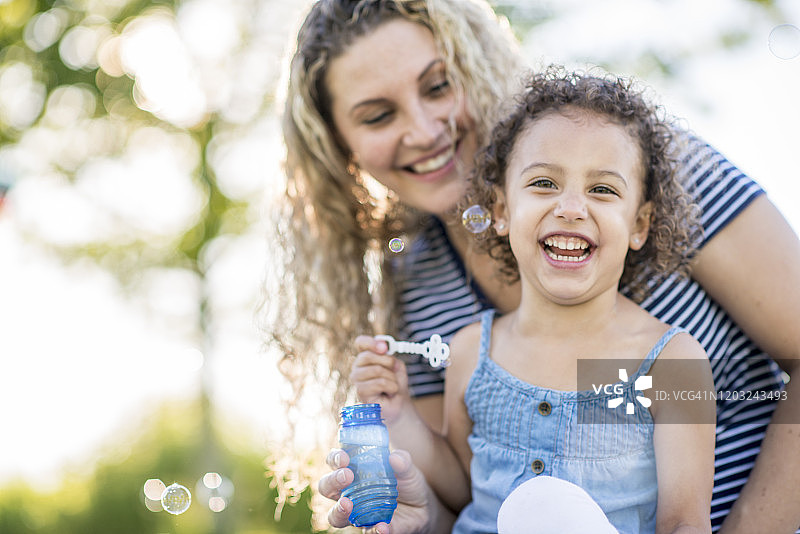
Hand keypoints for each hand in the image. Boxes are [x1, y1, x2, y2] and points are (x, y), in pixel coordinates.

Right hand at [320, 448, 434, 533]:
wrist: (422, 508)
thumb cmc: (407, 483)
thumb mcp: (408, 470)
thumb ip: (403, 463)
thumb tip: (395, 458)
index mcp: (354, 472)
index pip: (334, 463)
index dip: (334, 459)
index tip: (343, 457)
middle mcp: (349, 493)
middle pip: (327, 488)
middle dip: (332, 481)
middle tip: (346, 476)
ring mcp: (357, 514)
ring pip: (335, 516)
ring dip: (338, 510)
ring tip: (347, 504)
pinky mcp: (371, 529)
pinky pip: (368, 533)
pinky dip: (374, 531)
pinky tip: (382, 526)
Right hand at [350, 335, 410, 424]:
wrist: (398, 404)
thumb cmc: (395, 383)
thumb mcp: (396, 365)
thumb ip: (389, 355)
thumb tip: (383, 348)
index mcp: (365, 357)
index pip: (360, 342)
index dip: (370, 342)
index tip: (384, 347)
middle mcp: (357, 367)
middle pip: (367, 356)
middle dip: (387, 362)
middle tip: (394, 370)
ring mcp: (357, 380)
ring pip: (376, 370)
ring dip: (391, 378)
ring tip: (392, 385)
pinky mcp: (360, 392)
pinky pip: (380, 383)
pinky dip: (391, 387)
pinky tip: (389, 392)